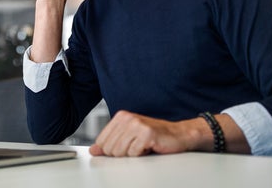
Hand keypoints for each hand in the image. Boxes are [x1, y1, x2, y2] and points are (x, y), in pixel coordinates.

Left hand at [89, 110, 203, 156]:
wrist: (177, 135)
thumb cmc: (154, 136)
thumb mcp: (128, 138)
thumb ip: (110, 143)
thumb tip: (94, 150)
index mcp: (121, 116)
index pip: (101, 142)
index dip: (111, 150)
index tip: (124, 147)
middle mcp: (127, 118)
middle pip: (109, 149)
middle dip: (122, 153)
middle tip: (136, 147)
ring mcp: (137, 124)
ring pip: (120, 152)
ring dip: (132, 154)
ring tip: (142, 146)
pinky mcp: (146, 133)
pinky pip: (133, 154)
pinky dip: (142, 155)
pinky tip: (149, 147)